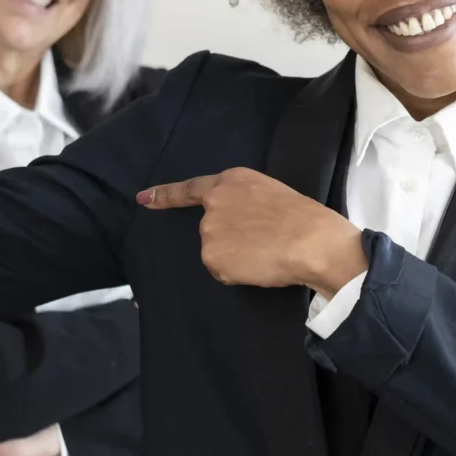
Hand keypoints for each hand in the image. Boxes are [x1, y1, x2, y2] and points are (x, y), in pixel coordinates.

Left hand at [136, 168, 366, 294]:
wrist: (311, 241)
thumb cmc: (302, 218)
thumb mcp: (268, 193)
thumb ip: (243, 202)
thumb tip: (235, 225)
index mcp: (230, 182)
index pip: (189, 189)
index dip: (164, 195)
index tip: (143, 198)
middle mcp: (213, 205)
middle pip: (210, 229)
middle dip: (230, 238)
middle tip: (264, 240)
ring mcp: (209, 232)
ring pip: (216, 252)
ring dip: (235, 256)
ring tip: (266, 251)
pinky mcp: (212, 258)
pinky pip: (222, 271)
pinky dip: (237, 273)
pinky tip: (259, 265)